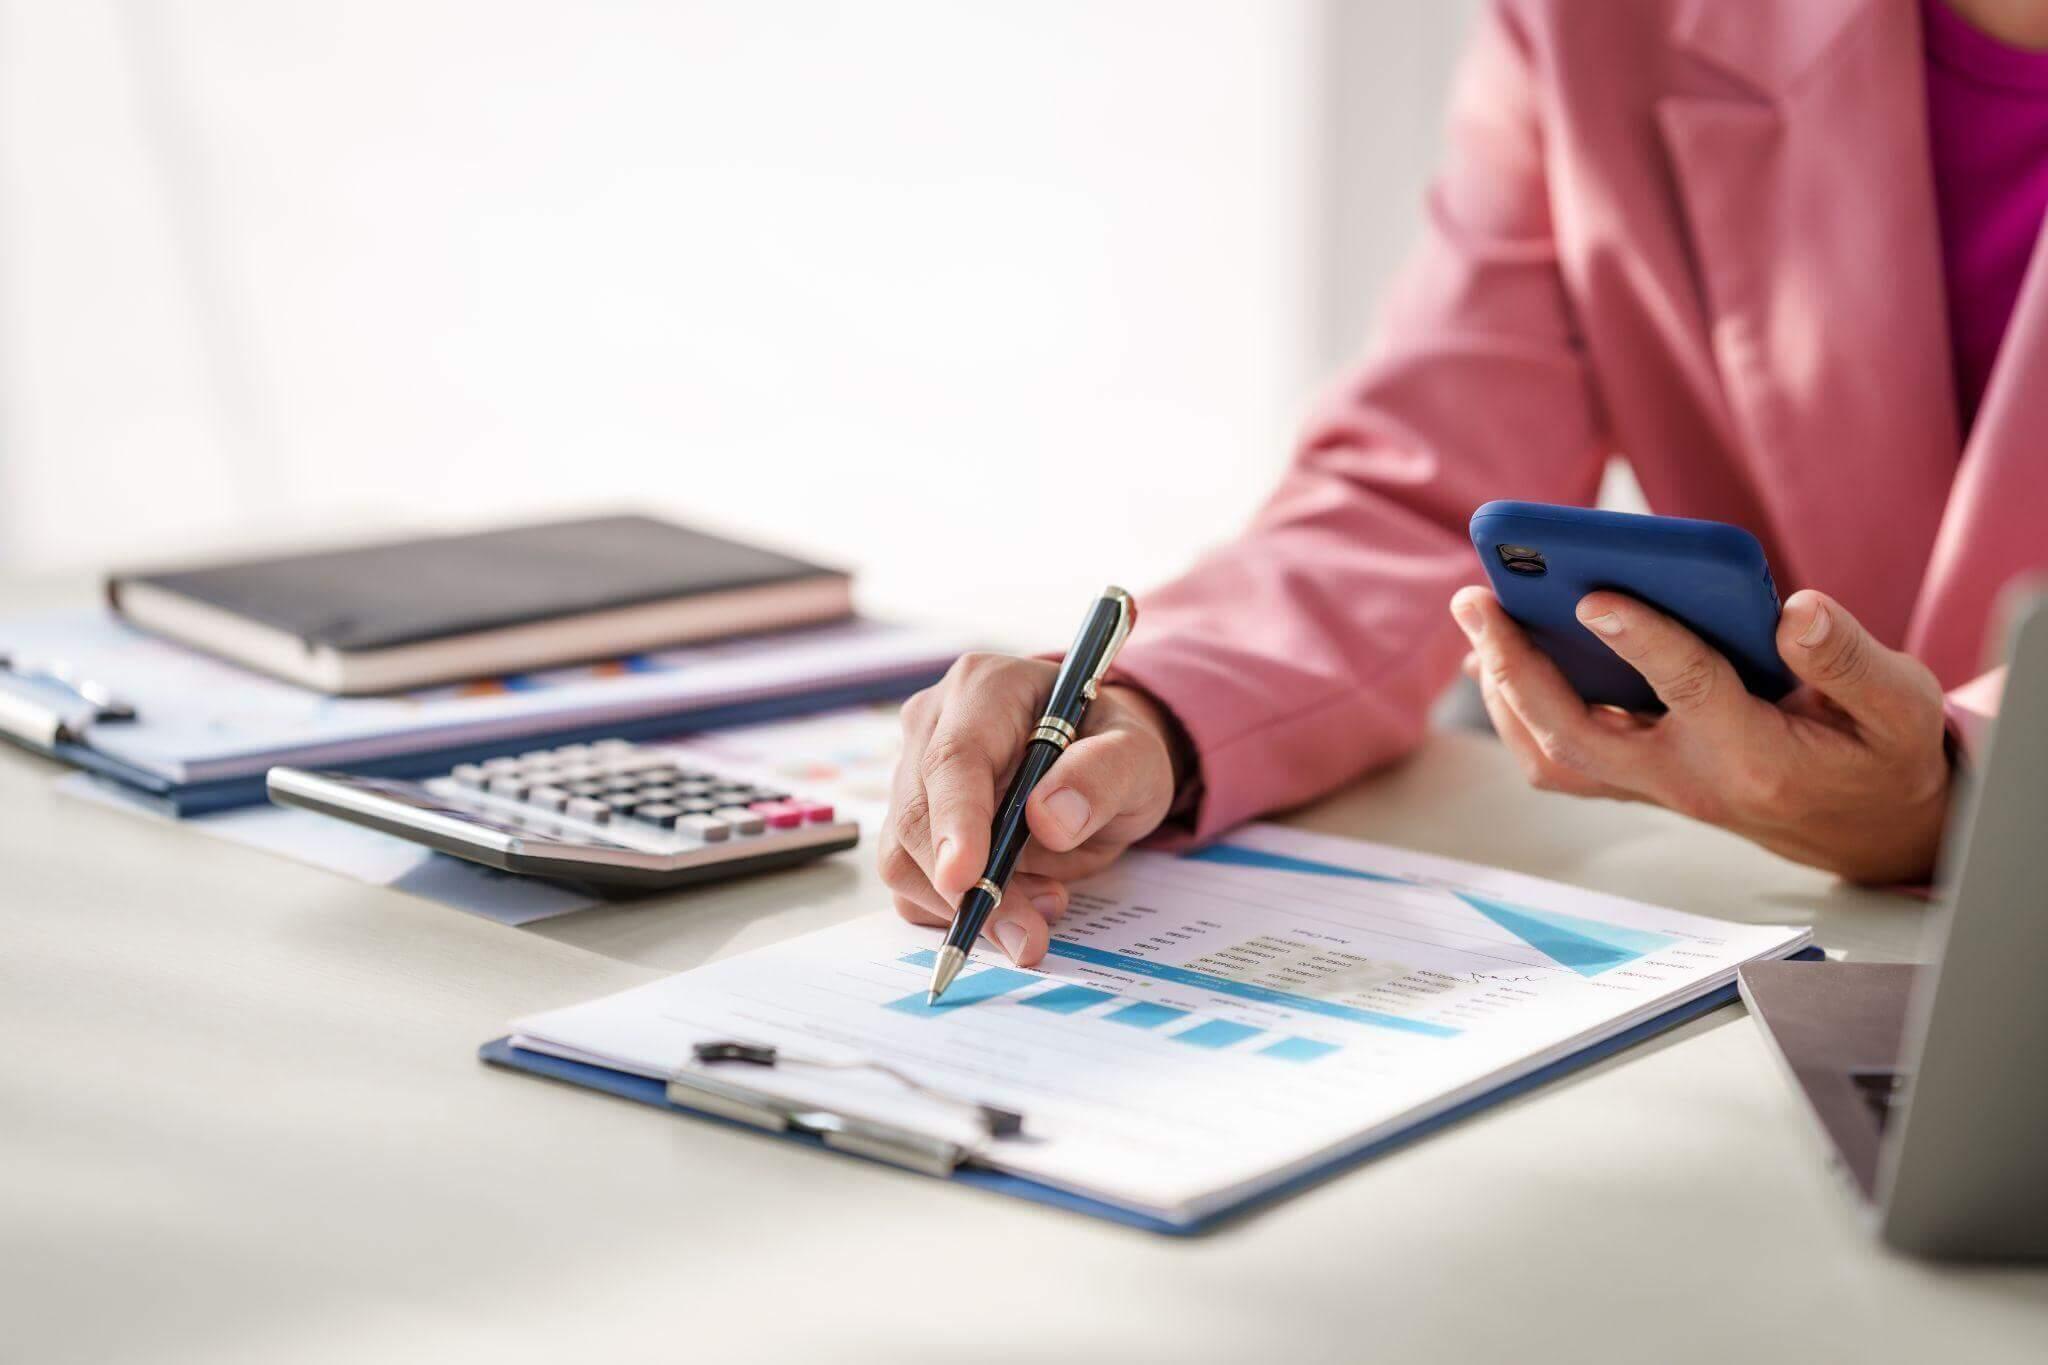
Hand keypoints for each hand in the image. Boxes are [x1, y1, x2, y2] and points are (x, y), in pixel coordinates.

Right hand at [879, 653, 1180, 964]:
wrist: (1097, 763)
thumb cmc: (1113, 749)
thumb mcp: (1136, 755)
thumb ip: (1102, 775)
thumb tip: (1048, 821)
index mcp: (985, 689)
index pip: (953, 758)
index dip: (955, 823)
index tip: (965, 880)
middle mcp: (933, 724)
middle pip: (917, 816)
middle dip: (968, 888)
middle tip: (1030, 933)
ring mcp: (912, 774)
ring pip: (903, 857)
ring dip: (965, 906)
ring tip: (1044, 904)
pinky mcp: (911, 823)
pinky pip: (910, 883)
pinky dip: (955, 912)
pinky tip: (1015, 902)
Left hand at [1450, 584, 1952, 883]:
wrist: (1871, 834)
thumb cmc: (1881, 758)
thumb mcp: (1899, 707)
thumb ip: (1849, 659)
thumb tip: (1796, 608)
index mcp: (1756, 755)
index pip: (1688, 688)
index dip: (1640, 638)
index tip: (1593, 593)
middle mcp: (1689, 779)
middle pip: (1579, 734)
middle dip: (1519, 666)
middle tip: (1477, 598)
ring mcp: (1655, 786)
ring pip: (1553, 756)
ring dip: (1505, 690)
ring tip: (1478, 617)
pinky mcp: (1639, 782)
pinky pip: (1560, 757)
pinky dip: (1521, 708)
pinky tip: (1501, 656)